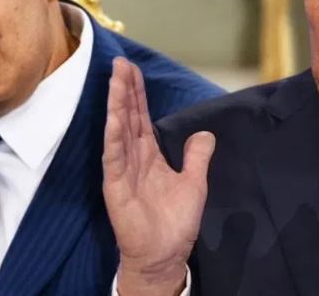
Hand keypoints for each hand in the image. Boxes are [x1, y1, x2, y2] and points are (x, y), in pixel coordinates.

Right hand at [103, 58, 214, 294]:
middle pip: (127, 116)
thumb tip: (205, 133)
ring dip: (116, 105)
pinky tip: (113, 118)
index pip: (140, 117)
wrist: (163, 255)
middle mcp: (132, 157)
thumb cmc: (174, 222)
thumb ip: (197, 157)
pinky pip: (114, 157)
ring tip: (115, 79)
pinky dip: (113, 137)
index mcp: (148, 155)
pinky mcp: (115, 186)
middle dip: (123, 89)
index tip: (131, 69)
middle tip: (119, 62)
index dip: (136, 93)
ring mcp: (121, 170)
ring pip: (118, 131)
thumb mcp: (194, 183)